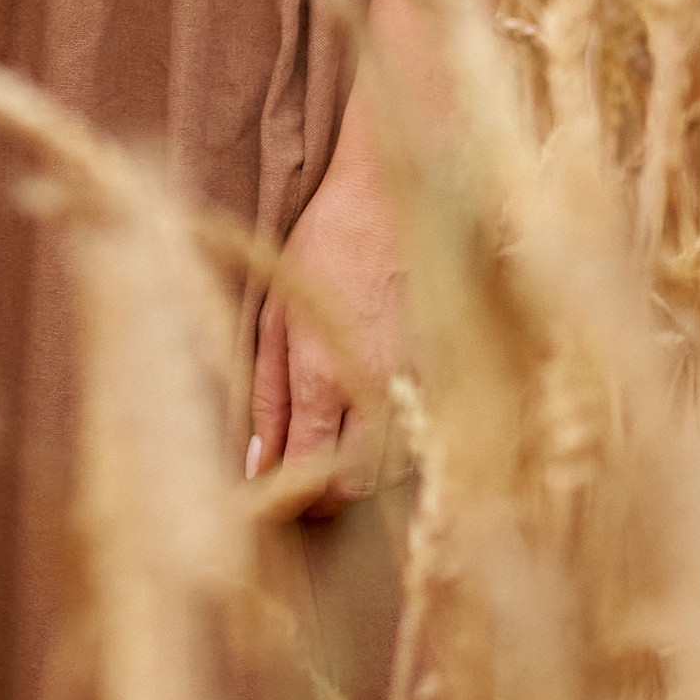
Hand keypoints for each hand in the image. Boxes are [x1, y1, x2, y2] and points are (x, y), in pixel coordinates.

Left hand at [247, 147, 406, 510]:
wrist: (392, 197)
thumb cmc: (323, 246)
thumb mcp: (276, 313)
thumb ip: (267, 395)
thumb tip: (256, 464)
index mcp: (322, 373)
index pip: (307, 471)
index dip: (285, 498)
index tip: (267, 502)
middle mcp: (374, 388)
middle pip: (353, 486)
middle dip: (322, 497)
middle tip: (298, 484)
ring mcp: (416, 384)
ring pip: (390, 470)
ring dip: (358, 474)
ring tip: (331, 449)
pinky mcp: (443, 375)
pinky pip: (418, 438)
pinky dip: (392, 447)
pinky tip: (371, 423)